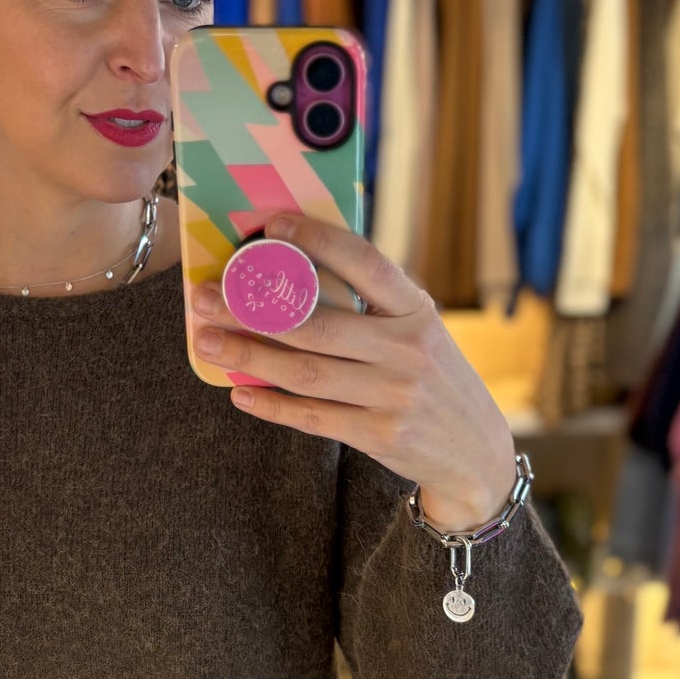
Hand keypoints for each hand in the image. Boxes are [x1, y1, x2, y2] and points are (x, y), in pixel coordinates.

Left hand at [192, 213, 517, 530]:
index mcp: (418, 311)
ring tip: (207, 342)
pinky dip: (271, 403)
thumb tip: (296, 273)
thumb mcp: (421, 333)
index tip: (270, 225)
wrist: (475, 453)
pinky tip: (239, 390)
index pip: (365, 263)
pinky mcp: (379, 435)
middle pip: (315, 324)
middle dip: (250, 309)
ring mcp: (394, 395)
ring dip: (247, 356)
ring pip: (304, 372)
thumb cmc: (433, 381)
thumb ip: (375, 307)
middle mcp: (407, 350)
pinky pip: (311, 416)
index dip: (317, 240)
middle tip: (204, 298)